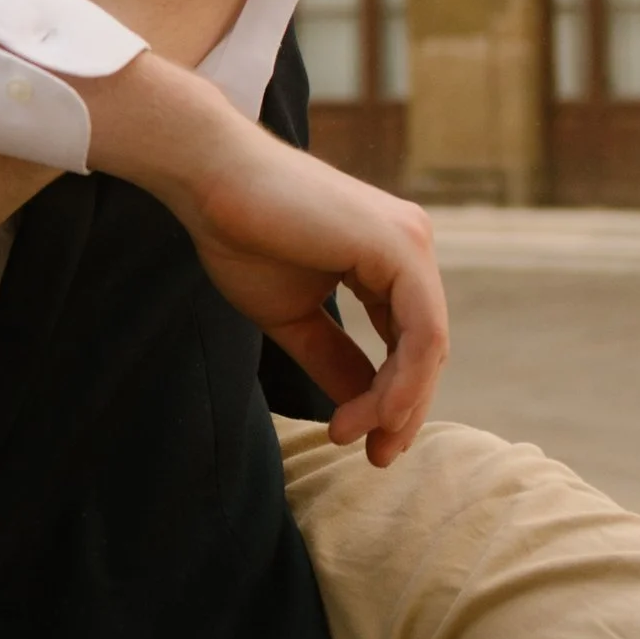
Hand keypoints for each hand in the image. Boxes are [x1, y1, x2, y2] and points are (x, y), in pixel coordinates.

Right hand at [181, 131, 447, 464]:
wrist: (211, 181)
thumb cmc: (242, 235)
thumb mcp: (294, 317)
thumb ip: (334, 359)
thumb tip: (364, 413)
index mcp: (389, 259)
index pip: (409, 343)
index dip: (392, 399)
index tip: (361, 443)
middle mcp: (411, 246)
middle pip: (426, 350)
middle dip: (402, 410)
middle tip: (375, 458)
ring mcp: (411, 243)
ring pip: (429, 346)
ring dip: (398, 403)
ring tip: (356, 436)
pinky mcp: (401, 247)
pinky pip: (422, 331)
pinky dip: (404, 380)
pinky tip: (374, 413)